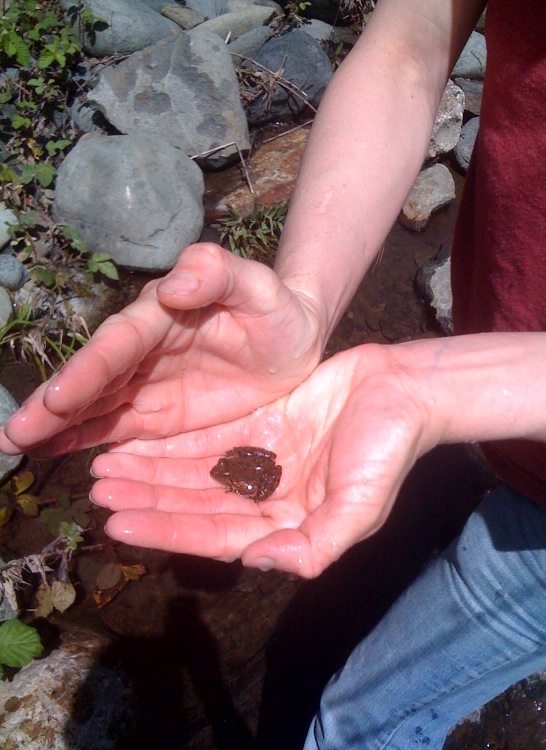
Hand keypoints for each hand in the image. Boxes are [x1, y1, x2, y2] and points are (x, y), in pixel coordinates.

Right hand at [0, 244, 321, 456]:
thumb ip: (220, 276)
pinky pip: (117, 429)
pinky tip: (51, 454)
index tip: (57, 398)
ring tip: (15, 447)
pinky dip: (83, 440)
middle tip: (11, 435)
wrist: (293, 343)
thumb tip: (174, 283)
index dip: (90, 370)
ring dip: (56, 427)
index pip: (122, 343)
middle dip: (54, 406)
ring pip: (95, 406)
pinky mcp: (158, 415)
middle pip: (94, 378)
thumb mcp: (261, 288)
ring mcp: (148, 384)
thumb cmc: (279, 311)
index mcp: (165, 315)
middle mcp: (146, 350)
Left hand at [89, 344, 431, 577]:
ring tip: (105, 468)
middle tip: (96, 491)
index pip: (213, 535)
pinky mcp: (259, 426)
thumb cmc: (387, 450)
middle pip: (193, 504)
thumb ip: (314, 546)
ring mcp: (260, 462)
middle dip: (146, 500)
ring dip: (150, 472)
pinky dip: (173, 443)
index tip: (117, 525)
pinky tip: (139, 441)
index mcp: (286, 525)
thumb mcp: (360, 509)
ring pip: (194, 472)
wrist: (403, 390)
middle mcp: (266, 498)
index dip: (165, 531)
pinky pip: (207, 439)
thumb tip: (258, 563)